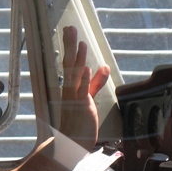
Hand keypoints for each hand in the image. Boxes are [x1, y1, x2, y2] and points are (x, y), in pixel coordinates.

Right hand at [57, 25, 110, 150]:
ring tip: (81, 43)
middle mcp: (70, 89)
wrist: (72, 142)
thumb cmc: (79, 120)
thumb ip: (96, 82)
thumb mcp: (88, 97)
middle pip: (70, 64)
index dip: (70, 46)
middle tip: (70, 28)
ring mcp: (74, 97)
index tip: (68, 30)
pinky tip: (87, 68)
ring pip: (76, 75)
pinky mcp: (82, 106)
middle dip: (70, 46)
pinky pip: (83, 91)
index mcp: (70, 86)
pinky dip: (85, 79)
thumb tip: (103, 67)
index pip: (70, 62)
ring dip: (79, 59)